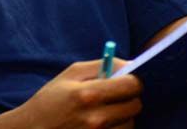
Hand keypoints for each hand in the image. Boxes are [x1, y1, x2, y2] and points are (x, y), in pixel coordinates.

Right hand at [0, 59, 141, 128]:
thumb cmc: (51, 99)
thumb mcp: (70, 74)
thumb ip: (101, 65)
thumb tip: (128, 64)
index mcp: (89, 94)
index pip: (131, 85)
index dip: (133, 80)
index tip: (127, 81)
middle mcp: (96, 118)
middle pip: (135, 106)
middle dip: (129, 98)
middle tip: (117, 96)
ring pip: (130, 123)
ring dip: (123, 116)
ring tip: (105, 112)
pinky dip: (116, 128)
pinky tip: (102, 124)